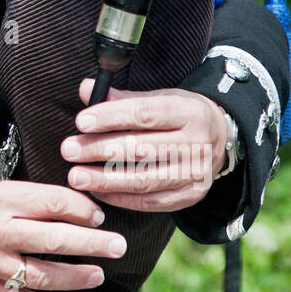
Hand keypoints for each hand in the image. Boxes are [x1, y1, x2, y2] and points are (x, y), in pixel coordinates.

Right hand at [0, 173, 126, 291]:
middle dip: (94, 244)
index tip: (97, 213)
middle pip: (57, 239)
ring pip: (43, 274)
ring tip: (97, 274)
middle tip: (117, 245)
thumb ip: (15, 197)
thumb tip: (55, 207)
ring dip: (76, 277)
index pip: (53, 202)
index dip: (82, 209)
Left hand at [61, 79, 229, 212]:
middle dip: (100, 150)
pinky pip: (150, 202)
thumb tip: (85, 89)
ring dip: (106, 180)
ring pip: (145, 180)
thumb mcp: (160, 98)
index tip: (81, 122)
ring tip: (76, 176)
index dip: (111, 117)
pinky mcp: (189, 196)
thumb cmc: (179, 116)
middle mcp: (196, 144)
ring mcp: (194, 174)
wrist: (221, 140)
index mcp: (188, 112)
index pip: (145, 114)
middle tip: (69, 150)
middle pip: (142, 149)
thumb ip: (123, 98)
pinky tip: (97, 190)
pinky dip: (120, 198)